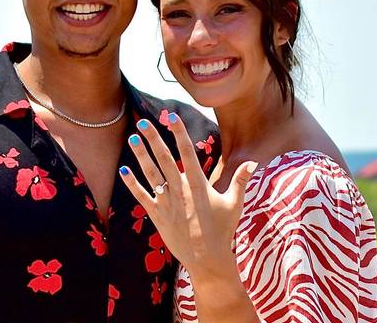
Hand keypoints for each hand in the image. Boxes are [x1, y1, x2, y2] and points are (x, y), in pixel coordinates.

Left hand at [119, 113, 256, 282]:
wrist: (208, 259)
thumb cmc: (223, 230)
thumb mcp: (234, 204)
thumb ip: (240, 181)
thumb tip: (253, 162)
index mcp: (199, 183)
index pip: (187, 152)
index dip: (179, 132)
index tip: (171, 117)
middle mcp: (181, 189)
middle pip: (164, 158)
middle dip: (153, 138)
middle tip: (143, 122)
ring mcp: (167, 202)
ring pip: (151, 173)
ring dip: (141, 155)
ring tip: (132, 138)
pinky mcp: (158, 215)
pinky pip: (142, 196)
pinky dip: (132, 183)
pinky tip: (123, 170)